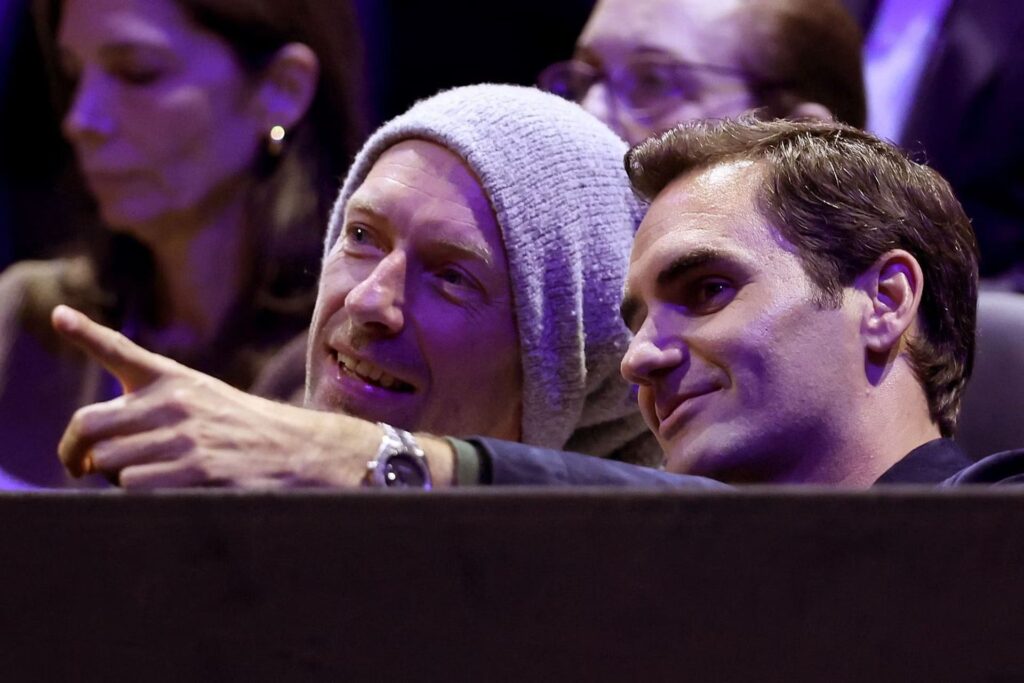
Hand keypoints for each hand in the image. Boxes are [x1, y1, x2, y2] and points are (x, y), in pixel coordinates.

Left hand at [52, 305, 453, 488]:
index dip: (85, 332)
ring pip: (108, 462)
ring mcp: (184, 436)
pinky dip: (140, 494)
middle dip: (74, 452)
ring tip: (145, 478)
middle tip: (79, 465)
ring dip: (115, 478)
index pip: (120, 351)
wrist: (304, 453)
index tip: (61, 316)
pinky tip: (168, 490)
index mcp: (176, 379)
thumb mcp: (208, 400)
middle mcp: (174, 402)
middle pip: (89, 425)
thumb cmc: (252, 432)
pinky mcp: (196, 470)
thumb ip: (159, 406)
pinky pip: (134, 486)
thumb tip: (99, 440)